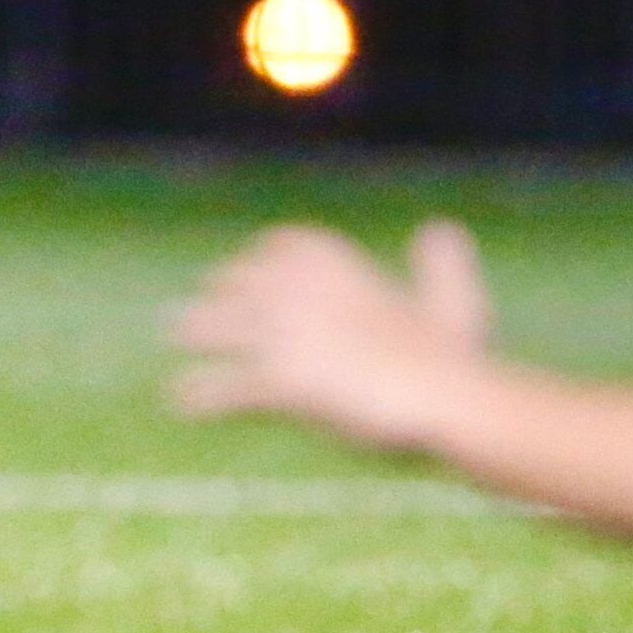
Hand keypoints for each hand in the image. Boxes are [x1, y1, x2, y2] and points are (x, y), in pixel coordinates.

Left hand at [171, 218, 490, 449]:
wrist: (443, 396)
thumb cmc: (452, 356)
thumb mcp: (453, 299)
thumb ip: (441, 264)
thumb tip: (439, 229)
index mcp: (333, 262)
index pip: (277, 246)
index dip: (259, 261)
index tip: (248, 273)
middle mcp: (297, 287)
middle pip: (236, 284)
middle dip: (221, 298)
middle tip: (203, 312)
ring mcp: (282, 331)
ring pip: (216, 325)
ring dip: (195, 330)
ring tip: (179, 336)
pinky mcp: (276, 379)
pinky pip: (223, 386)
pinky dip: (201, 394)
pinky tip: (182, 403)